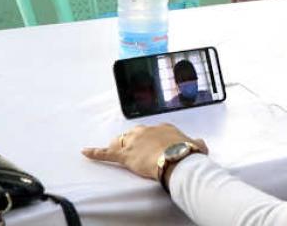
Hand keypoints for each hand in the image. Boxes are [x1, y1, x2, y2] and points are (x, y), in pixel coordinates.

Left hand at [82, 123, 207, 180]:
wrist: (177, 158)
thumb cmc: (187, 153)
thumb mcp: (197, 146)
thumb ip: (197, 143)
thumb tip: (200, 143)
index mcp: (163, 127)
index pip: (154, 131)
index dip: (153, 140)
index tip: (156, 146)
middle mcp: (146, 130)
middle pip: (135, 134)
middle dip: (135, 141)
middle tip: (139, 152)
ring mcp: (133, 141)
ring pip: (121, 141)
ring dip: (120, 146)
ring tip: (119, 152)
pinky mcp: (123, 154)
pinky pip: (106, 152)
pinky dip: (95, 152)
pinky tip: (85, 151)